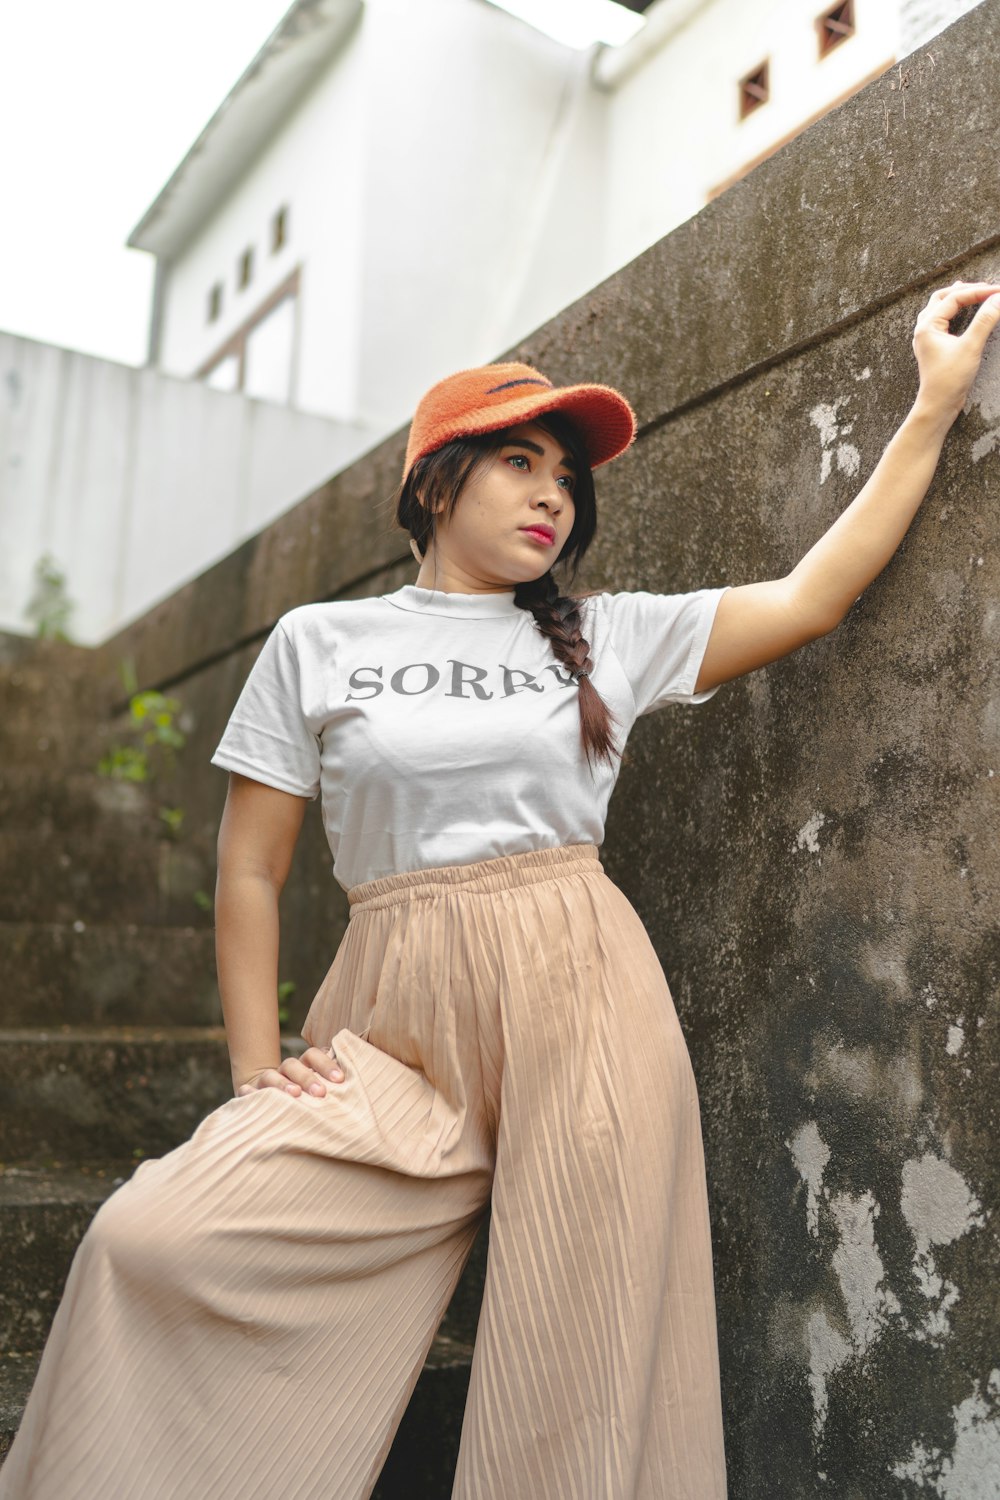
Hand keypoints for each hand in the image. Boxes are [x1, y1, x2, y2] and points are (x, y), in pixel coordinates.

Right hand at [236, 1044, 344, 1097]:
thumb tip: (360, 1089)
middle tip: (321, 1093)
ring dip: (282, 1084)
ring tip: (294, 1095)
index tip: (339, 1079)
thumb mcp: (318, 1093)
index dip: (326, 1064)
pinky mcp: (250, 1095)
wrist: (268, 1104)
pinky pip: (246, 1092)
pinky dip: (249, 1094)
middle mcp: (284, 1071)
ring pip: (271, 1076)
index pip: (313, 1055)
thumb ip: (332, 1086)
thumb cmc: (304, 1101)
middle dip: (307, 1077)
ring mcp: (265, 1082)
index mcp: (303, 1066)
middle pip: (293, 1065)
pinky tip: (251, 1096)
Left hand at [912, 279, 999, 421]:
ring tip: (969, 289)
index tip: (999, 290)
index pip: (955, 298)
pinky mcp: (933, 347)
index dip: (979, 291)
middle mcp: (923, 329)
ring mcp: (926, 338)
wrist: (938, 405)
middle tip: (987, 287)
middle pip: (942, 298)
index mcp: (928, 326)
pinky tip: (959, 311)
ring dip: (955, 298)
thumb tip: (999, 298)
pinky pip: (939, 320)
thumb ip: (985, 320)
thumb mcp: (971, 347)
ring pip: (938, 308)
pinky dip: (951, 310)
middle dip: (965, 290)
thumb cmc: (949, 380)